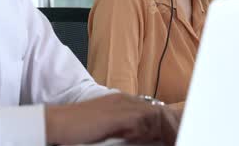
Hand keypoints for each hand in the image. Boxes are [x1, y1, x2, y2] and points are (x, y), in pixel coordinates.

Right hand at [45, 93, 179, 145]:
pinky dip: (156, 131)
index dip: (165, 124)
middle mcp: (124, 100)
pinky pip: (146, 121)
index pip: (151, 112)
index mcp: (121, 102)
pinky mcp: (120, 114)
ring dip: (167, 128)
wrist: (57, 124)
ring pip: (155, 116)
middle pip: (157, 111)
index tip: (173, 134)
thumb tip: (140, 137)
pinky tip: (163, 139)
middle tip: (181, 136)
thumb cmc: (76, 130)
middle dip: (171, 125)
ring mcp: (122, 105)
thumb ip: (123, 132)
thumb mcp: (106, 129)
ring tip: (177, 137)